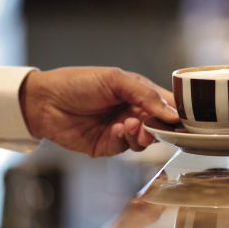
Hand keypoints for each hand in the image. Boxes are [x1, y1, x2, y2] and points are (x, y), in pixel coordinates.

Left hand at [19, 67, 178, 156]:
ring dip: (143, 134)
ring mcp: (121, 130)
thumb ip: (145, 95)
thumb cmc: (78, 82)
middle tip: (153, 125)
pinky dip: (125, 139)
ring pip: (145, 140)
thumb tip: (171, 114)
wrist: (45, 101)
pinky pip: (126, 147)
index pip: (165, 104)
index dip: (176, 112)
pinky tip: (117, 129)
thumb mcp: (115, 80)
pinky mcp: (108, 145)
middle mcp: (132, 112)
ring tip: (132, 125)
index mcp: (137, 92)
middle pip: (159, 125)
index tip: (183, 120)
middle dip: (160, 127)